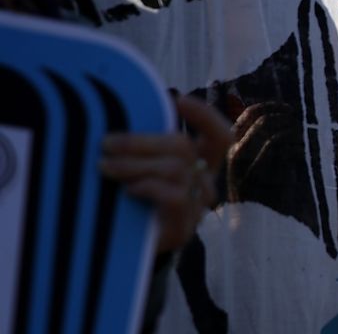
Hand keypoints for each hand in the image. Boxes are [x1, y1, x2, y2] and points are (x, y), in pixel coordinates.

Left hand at [100, 96, 232, 252]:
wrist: (127, 251)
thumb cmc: (133, 202)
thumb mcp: (142, 169)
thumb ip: (145, 150)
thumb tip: (122, 115)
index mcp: (201, 164)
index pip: (219, 136)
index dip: (204, 116)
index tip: (178, 100)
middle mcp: (205, 182)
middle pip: (183, 147)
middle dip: (141, 141)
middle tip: (106, 143)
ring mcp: (196, 207)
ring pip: (174, 169)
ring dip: (134, 164)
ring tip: (104, 167)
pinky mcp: (184, 227)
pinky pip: (173, 195)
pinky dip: (148, 187)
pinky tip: (129, 190)